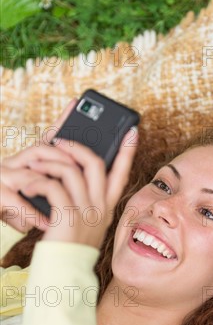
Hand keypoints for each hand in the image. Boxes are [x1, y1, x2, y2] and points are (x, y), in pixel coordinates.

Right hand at [0, 99, 78, 232]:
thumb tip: (92, 178)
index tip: (77, 102)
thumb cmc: (21, 212)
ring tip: (66, 197)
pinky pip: (16, 201)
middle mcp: (16, 163)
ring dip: (50, 186)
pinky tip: (46, 222)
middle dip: (63, 158)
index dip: (62, 120)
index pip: (49, 138)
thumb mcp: (44, 195)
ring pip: (31, 173)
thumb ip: (60, 183)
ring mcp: (4, 176)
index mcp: (30, 162)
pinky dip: (33, 213)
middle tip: (81, 172)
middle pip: (42, 150)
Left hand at [19, 126, 138, 247]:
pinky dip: (38, 181)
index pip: (121, 174)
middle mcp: (100, 207)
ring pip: (71, 170)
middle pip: (95, 163)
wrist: (65, 272)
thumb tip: (76, 173)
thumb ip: (89, 200)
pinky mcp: (67, 216)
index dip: (127, 151)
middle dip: (78, 146)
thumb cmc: (73, 246)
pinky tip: (29, 183)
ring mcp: (85, 212)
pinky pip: (53, 187)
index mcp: (107, 207)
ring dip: (50, 161)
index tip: (132, 131)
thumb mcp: (88, 222)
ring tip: (35, 161)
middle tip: (61, 139)